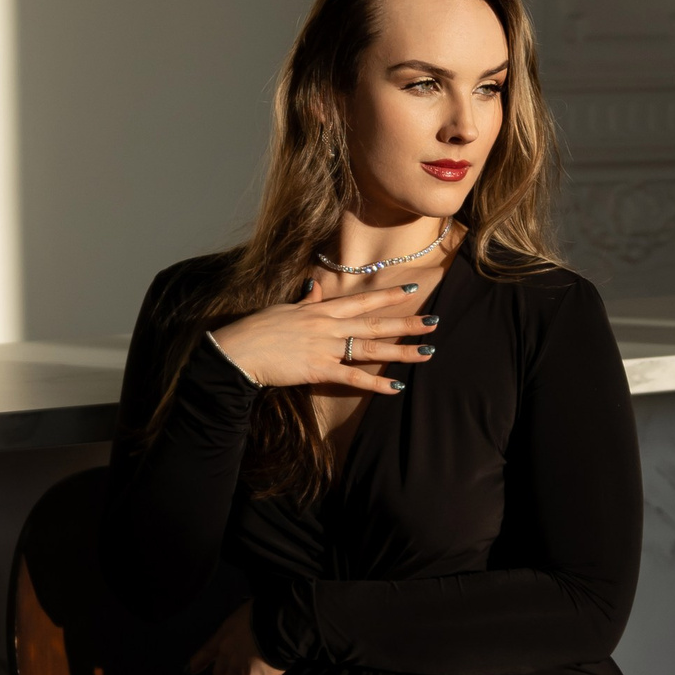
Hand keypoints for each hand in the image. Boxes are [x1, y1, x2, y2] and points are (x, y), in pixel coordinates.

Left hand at [189, 603, 284, 674]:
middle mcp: (227, 655)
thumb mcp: (250, 611)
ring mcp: (237, 671)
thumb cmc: (269, 611)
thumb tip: (255, 623)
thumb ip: (248, 622)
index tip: (190, 670)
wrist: (278, 622)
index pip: (208, 651)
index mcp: (225, 636)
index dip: (198, 662)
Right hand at [210, 274, 437, 391]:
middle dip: (407, 323)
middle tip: (434, 323)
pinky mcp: (318, 370)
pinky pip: (353, 378)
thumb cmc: (258, 329)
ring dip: (401, 351)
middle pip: (375, 323)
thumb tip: (317, 286)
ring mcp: (325, 347)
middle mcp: (329, 326)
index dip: (389, 296)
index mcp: (322, 310)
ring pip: (371, 348)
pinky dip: (375, 383)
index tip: (413, 291)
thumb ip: (308, 301)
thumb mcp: (286, 309)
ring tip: (427, 353)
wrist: (239, 350)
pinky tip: (396, 387)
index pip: (362, 300)